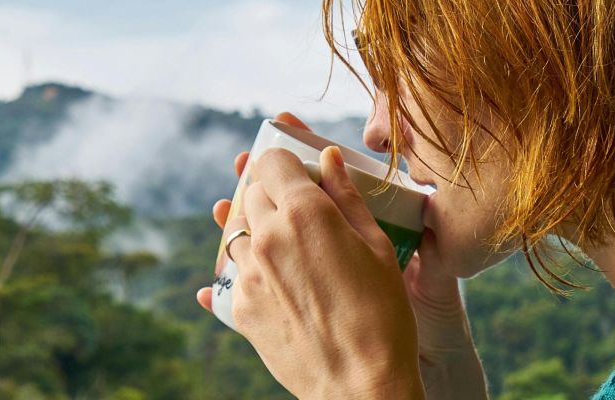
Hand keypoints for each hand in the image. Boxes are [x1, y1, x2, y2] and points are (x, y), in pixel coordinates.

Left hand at [195, 114, 423, 398]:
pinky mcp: (239, 306)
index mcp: (304, 213)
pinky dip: (249, 270)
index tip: (299, 176)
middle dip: (272, 195)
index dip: (286, 164)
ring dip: (257, 231)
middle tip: (301, 213)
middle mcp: (267, 237)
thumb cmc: (382, 315)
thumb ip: (347, 198)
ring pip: (237, 232)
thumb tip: (329, 159)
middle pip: (251, 193)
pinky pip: (232, 274)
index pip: (272, 161)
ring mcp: (248, 274)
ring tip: (290, 250)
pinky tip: (273, 280)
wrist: (359, 384)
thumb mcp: (377, 248)